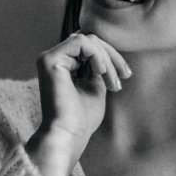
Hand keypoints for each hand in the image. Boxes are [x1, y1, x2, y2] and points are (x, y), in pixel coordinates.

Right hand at [36, 32, 130, 151]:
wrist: (69, 135)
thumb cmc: (82, 119)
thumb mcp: (96, 87)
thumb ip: (98, 68)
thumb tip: (105, 50)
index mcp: (63, 66)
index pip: (90, 48)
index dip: (111, 57)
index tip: (125, 76)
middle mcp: (54, 59)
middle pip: (89, 40)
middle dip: (112, 57)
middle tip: (124, 77)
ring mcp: (49, 58)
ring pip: (87, 40)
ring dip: (107, 59)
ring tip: (113, 82)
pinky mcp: (50, 60)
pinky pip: (80, 42)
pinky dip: (96, 55)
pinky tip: (101, 72)